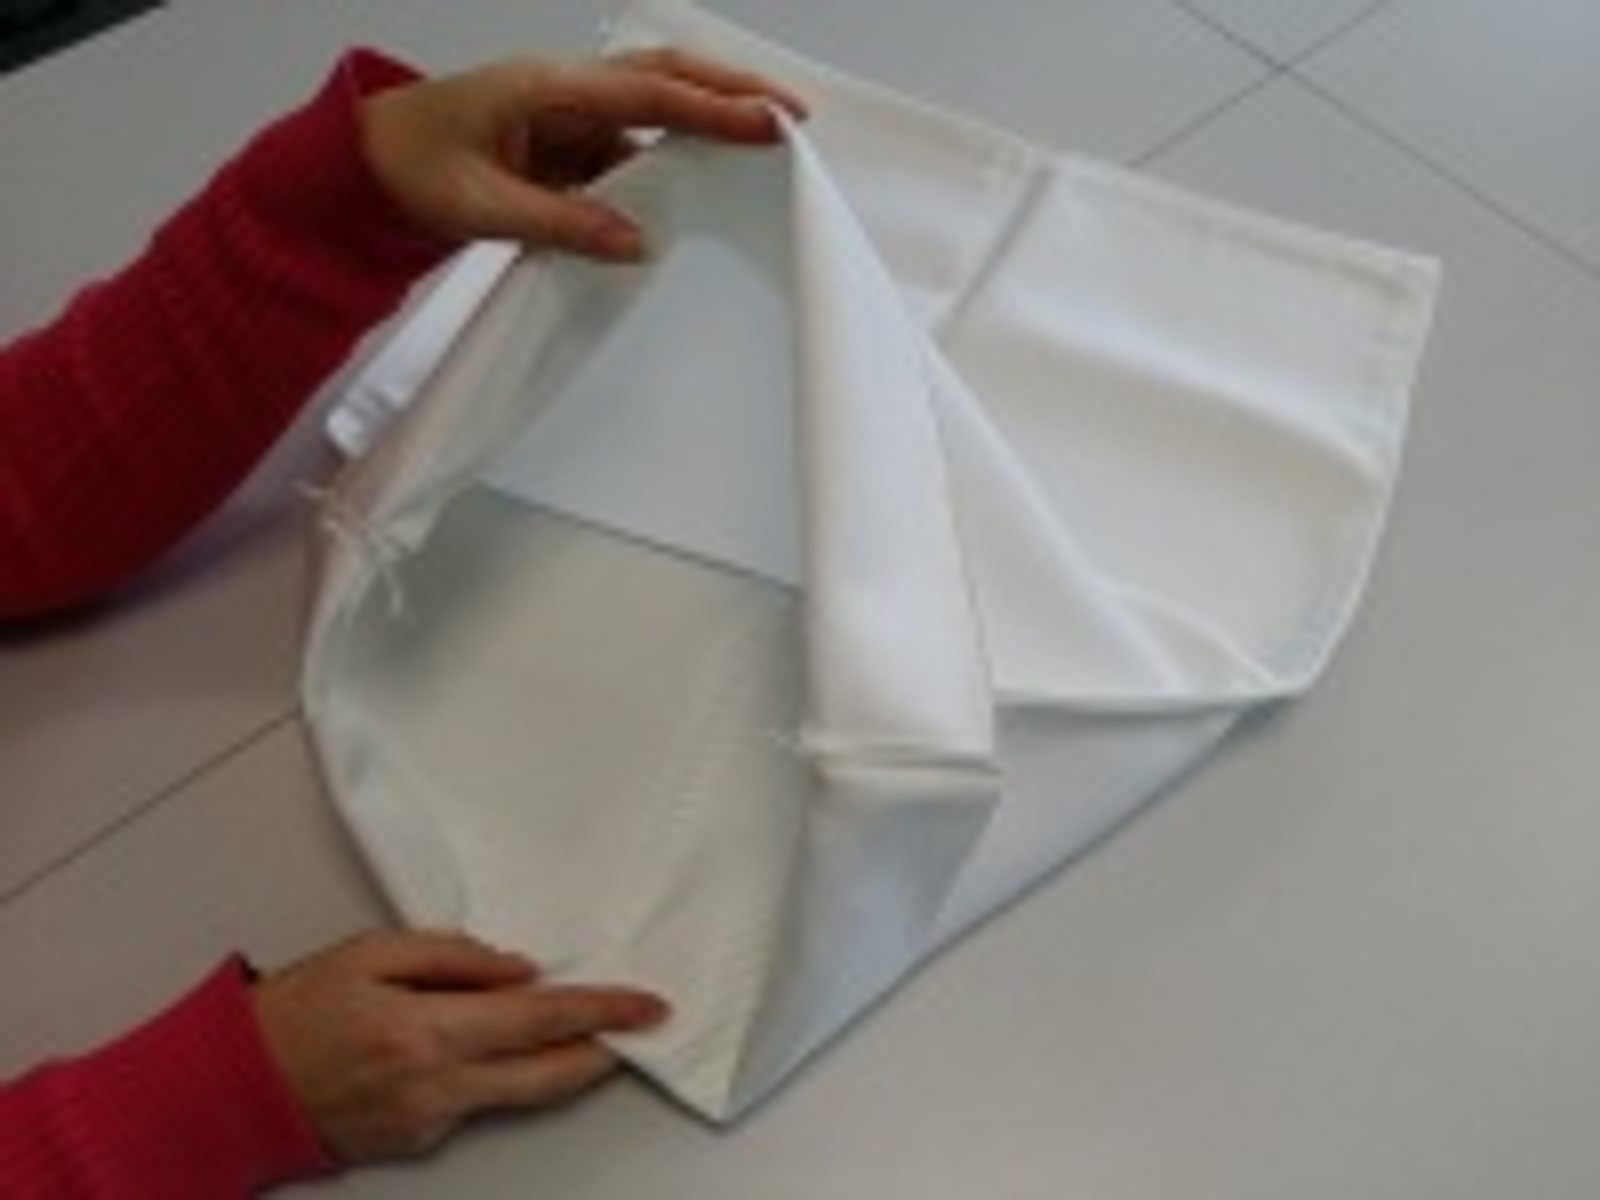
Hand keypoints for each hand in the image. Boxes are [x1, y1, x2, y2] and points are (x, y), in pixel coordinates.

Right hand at [251, 930, 668, 1161]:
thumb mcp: (369, 952)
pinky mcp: (415, 1143)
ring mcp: (427, 1124)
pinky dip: (496, 1078)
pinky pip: (474, 1105)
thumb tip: (519, 969)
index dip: (602, 1012)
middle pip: (548, 1075)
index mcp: (426, 1031)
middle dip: (604, 1051)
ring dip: (559, 1066)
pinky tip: (492, 1051)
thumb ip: (453, 955)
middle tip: (641, 1028)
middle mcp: (435, 1087)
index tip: (646, 1005)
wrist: (231, 1088)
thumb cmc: (293, 1011)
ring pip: (519, 1096)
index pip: (540, 1020)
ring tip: (586, 1035)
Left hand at [359, 48, 807, 260]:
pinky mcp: (566, 143)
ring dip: (708, 125)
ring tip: (767, 151)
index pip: (647, 94)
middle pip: (665, 77)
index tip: (769, 123)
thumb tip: (637, 242)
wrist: (362, 165)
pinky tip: (700, 191)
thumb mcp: (479, 207)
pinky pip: (631, 146)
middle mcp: (564, 89)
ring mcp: (567, 114)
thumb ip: (560, 222)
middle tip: (794, 117)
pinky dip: (670, 162)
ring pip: (654, 109)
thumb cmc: (408, 168)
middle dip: (732, 92)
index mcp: (543, 88)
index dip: (713, 108)